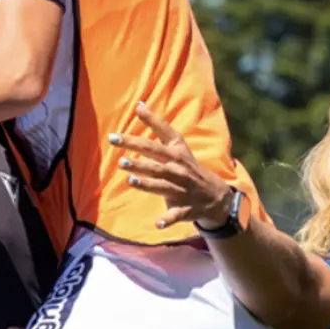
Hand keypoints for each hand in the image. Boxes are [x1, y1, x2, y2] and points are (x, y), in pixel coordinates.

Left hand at [107, 102, 232, 229]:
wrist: (216, 195)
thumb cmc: (188, 164)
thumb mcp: (177, 143)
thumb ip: (157, 125)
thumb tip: (138, 104)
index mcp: (175, 154)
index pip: (152, 144)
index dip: (133, 139)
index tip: (112, 137)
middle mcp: (178, 171)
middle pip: (156, 165)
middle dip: (138, 163)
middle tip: (120, 160)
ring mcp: (182, 190)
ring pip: (162, 187)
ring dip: (147, 185)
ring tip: (130, 181)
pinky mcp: (185, 209)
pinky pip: (176, 215)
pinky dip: (168, 220)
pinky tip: (157, 224)